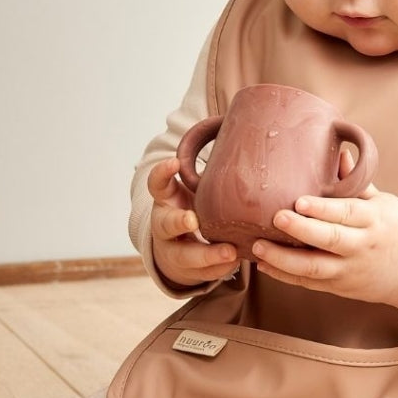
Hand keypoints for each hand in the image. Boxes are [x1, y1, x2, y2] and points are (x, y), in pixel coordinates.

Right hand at [147, 157, 237, 287]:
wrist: (182, 248)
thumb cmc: (198, 206)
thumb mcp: (199, 187)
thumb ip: (214, 164)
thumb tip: (240, 124)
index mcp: (168, 200)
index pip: (157, 184)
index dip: (162, 174)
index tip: (174, 163)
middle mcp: (166, 225)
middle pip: (165, 224)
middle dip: (178, 221)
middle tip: (193, 219)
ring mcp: (174, 250)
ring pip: (184, 256)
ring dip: (206, 255)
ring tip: (230, 252)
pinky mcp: (188, 272)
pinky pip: (203, 273)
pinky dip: (219, 269)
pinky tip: (236, 263)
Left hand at [251, 153, 397, 315]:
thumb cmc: (394, 228)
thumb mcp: (383, 202)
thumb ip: (357, 183)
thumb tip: (340, 153)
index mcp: (373, 220)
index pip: (347, 213)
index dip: (323, 209)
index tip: (299, 201)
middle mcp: (361, 246)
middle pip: (330, 240)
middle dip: (302, 230)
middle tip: (276, 218)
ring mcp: (349, 270)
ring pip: (315, 268)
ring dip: (284, 259)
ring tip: (258, 247)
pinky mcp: (338, 287)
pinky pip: (308, 283)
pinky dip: (284, 275)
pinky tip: (264, 264)